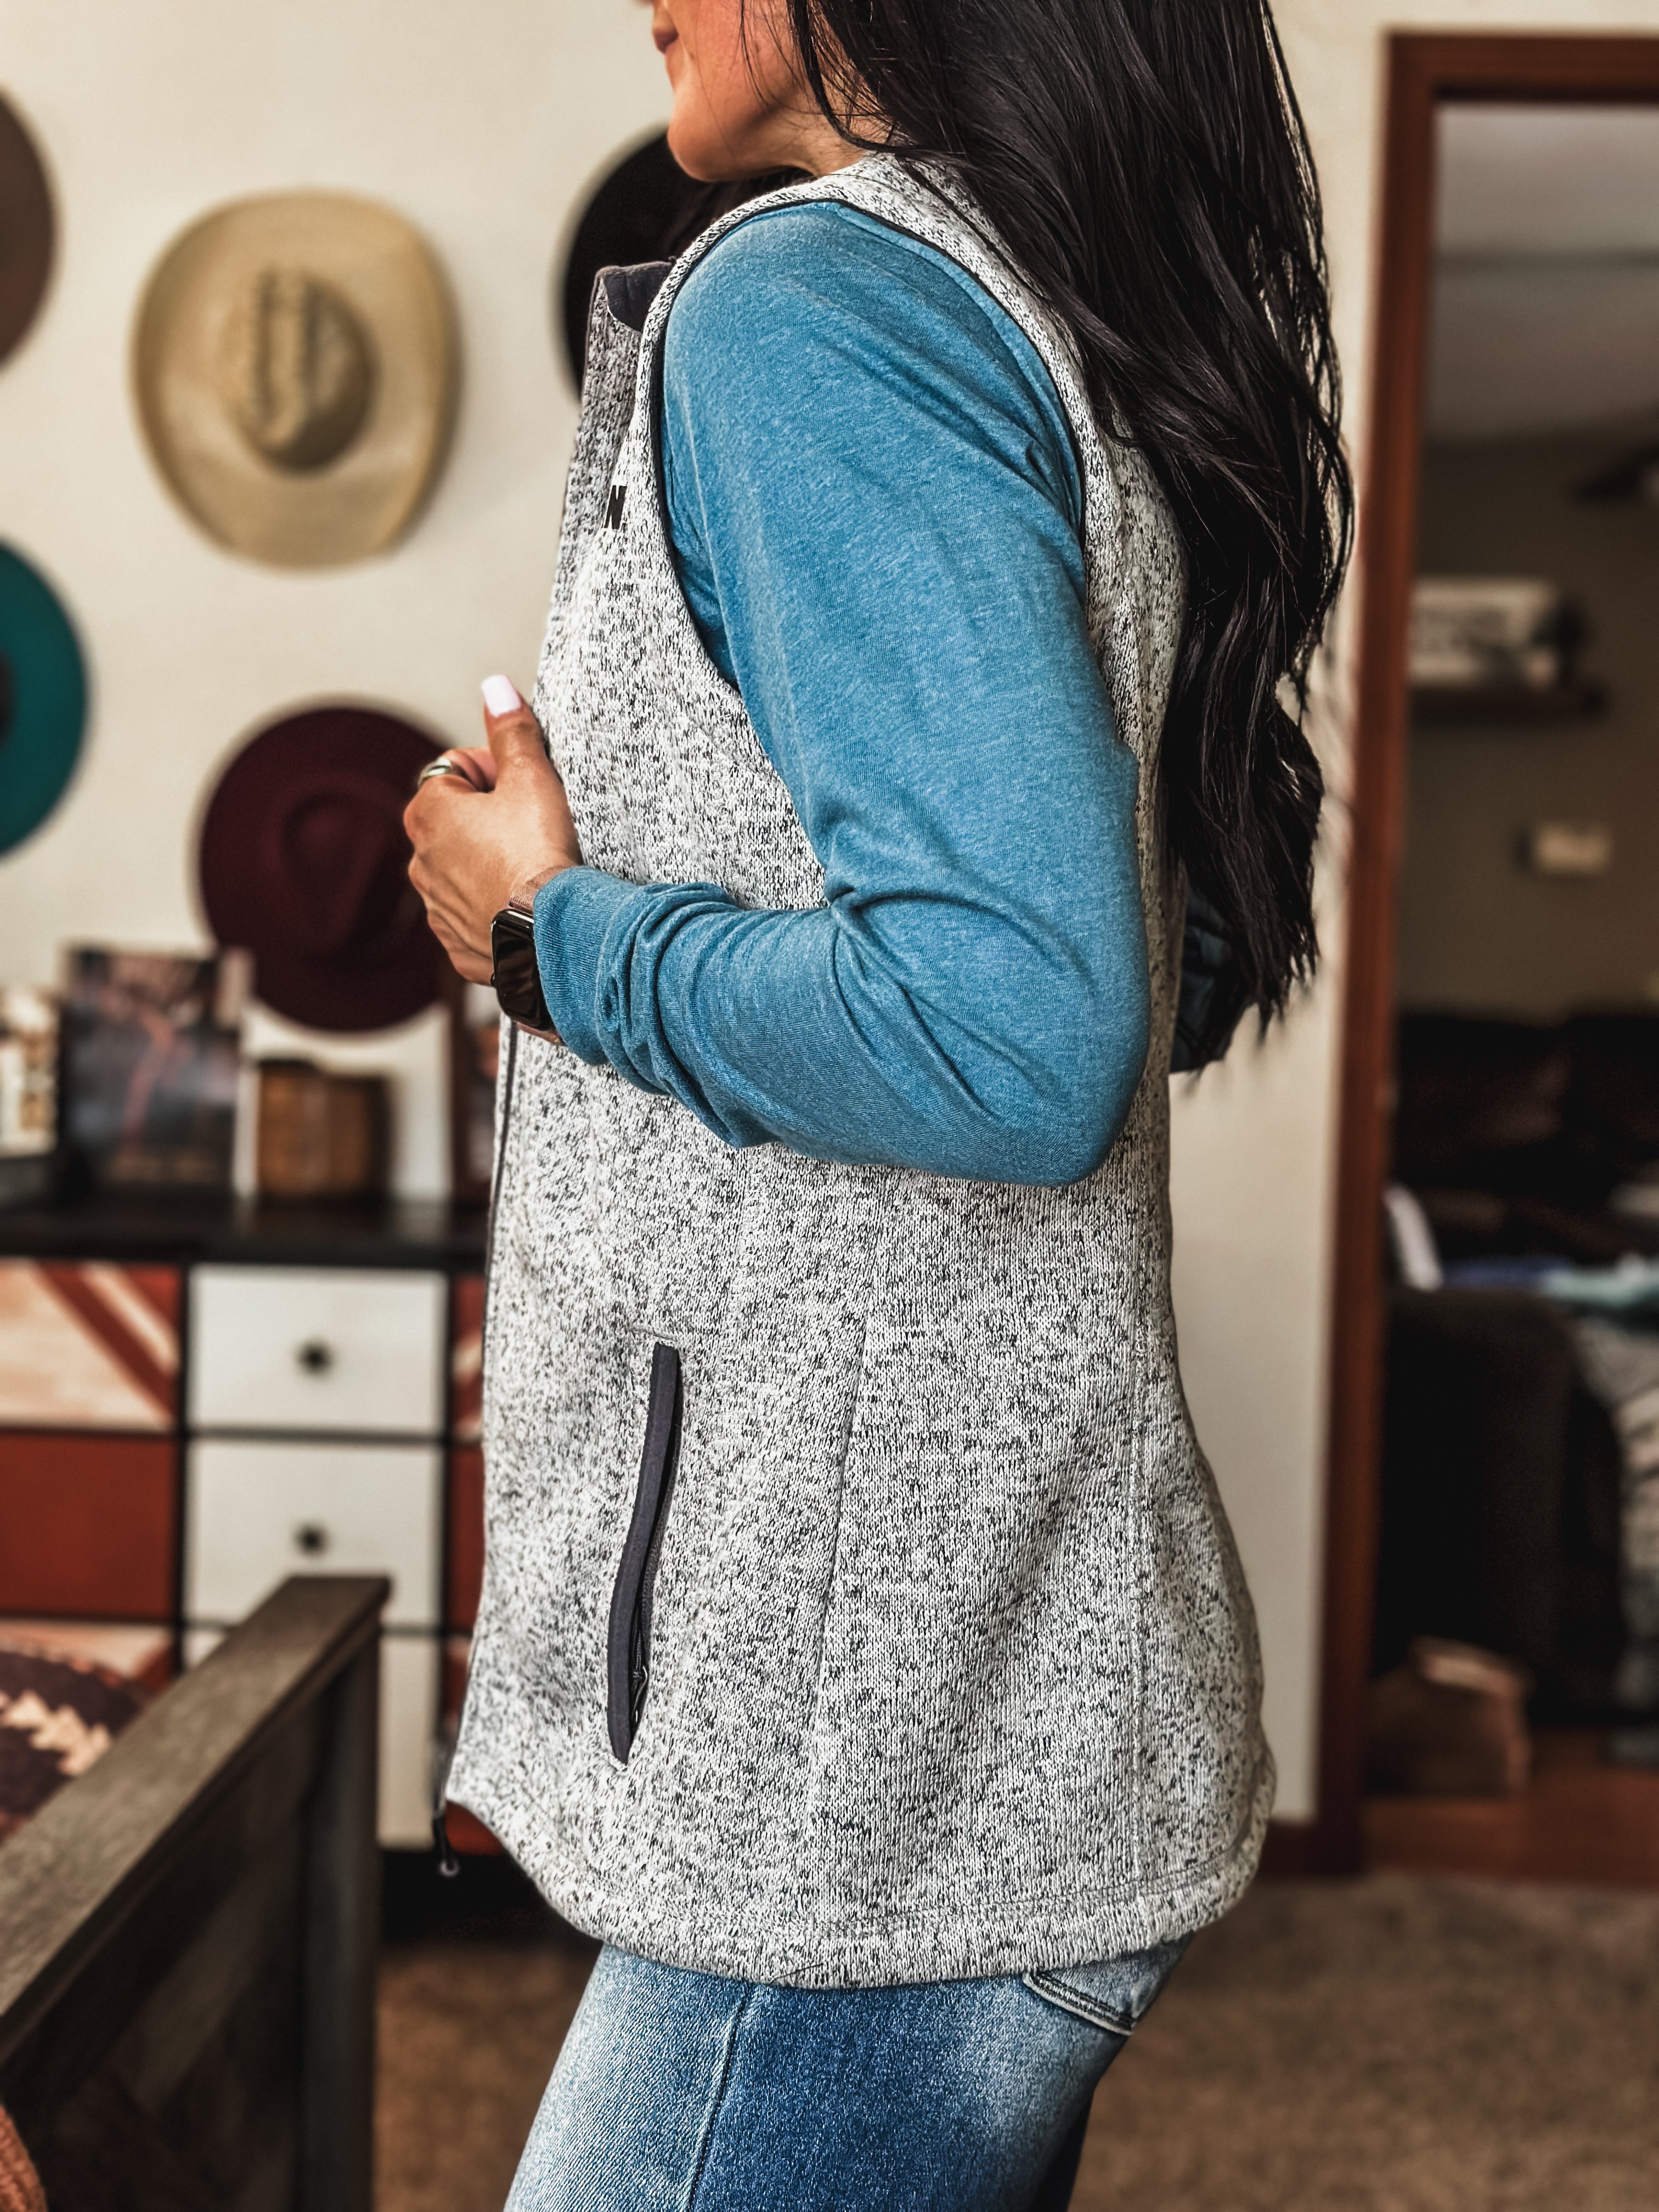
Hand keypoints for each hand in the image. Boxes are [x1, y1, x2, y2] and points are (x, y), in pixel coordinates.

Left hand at [405, 676, 582, 984]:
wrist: (551, 935)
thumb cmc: (539, 854)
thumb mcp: (531, 779)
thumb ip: (510, 730)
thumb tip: (494, 686)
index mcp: (427, 812)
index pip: (455, 768)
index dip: (494, 771)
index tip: (523, 787)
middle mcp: (419, 860)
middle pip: (456, 820)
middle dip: (488, 817)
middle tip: (533, 827)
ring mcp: (435, 907)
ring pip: (462, 868)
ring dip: (488, 862)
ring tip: (531, 869)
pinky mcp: (456, 943)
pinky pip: (471, 915)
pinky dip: (491, 908)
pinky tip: (523, 906)